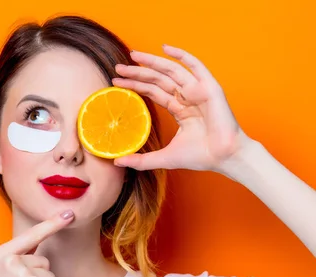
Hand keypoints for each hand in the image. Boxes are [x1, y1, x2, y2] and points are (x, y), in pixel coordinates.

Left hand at [111, 44, 252, 172]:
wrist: (225, 157)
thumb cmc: (200, 156)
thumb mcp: (164, 158)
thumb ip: (141, 160)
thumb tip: (117, 163)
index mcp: (179, 108)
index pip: (153, 91)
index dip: (135, 86)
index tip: (116, 83)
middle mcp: (187, 96)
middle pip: (158, 79)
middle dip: (138, 73)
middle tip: (118, 68)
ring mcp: (198, 90)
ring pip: (171, 71)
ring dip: (152, 62)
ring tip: (133, 56)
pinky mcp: (209, 88)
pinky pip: (195, 66)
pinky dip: (181, 55)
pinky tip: (165, 48)